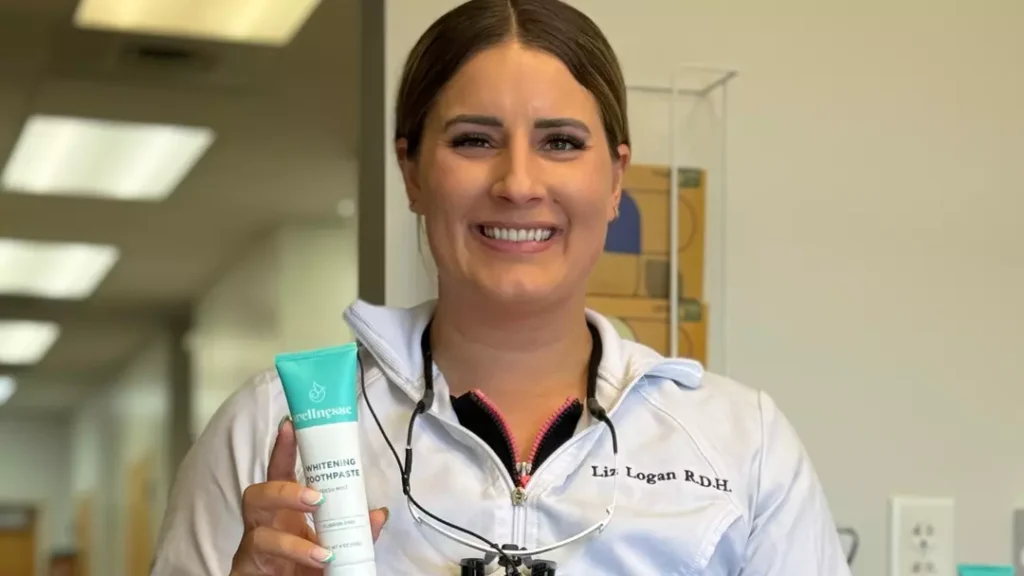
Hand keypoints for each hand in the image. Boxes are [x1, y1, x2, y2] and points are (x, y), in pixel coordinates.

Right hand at [230, 418, 387, 574]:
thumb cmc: (308, 567)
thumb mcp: (336, 545)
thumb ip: (354, 531)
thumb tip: (378, 514)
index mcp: (284, 513)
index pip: (279, 474)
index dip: (282, 449)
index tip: (290, 424)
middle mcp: (264, 526)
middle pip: (257, 495)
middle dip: (284, 492)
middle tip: (316, 497)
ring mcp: (253, 550)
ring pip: (257, 534)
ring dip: (292, 541)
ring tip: (325, 551)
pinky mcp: (248, 571)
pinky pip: (264, 562)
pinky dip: (294, 561)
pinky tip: (318, 562)